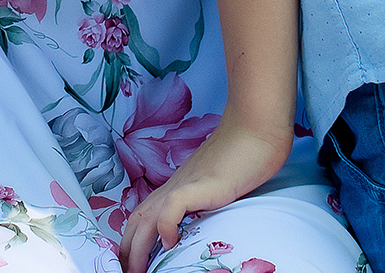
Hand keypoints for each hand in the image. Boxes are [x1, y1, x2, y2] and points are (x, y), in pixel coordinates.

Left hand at [117, 119, 291, 272]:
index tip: (131, 262)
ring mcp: (185, 184)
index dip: (132, 241)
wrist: (256, 127)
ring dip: (137, 247)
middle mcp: (174, 186)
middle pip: (138, 221)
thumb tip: (195, 225)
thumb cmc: (243, 155)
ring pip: (148, 217)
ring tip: (137, 271)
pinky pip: (173, 205)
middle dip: (128, 251)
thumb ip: (202, 201)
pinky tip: (169, 244)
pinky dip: (165, 225)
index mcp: (176, 187)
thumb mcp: (216, 185)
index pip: (142, 216)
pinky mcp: (201, 184)